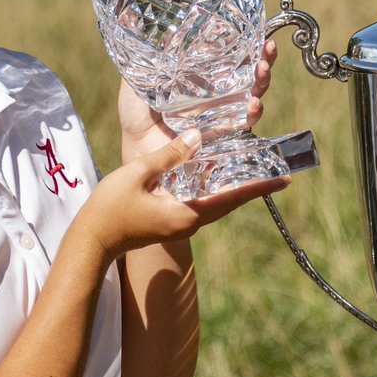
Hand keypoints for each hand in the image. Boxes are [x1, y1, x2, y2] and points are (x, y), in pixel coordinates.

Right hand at [72, 128, 288, 257]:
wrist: (91, 241)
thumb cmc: (110, 209)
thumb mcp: (139, 173)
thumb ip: (170, 154)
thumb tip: (199, 135)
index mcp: (187, 213)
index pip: (232, 197)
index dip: (259, 186)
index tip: (285, 180)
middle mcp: (190, 222)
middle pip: (229, 201)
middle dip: (253, 185)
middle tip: (277, 170)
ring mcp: (181, 223)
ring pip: (216, 201)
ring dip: (234, 185)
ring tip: (253, 167)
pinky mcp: (172, 220)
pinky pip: (201, 201)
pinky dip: (214, 187)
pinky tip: (217, 172)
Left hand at [118, 39, 277, 161]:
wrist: (136, 149)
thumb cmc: (136, 117)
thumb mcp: (136, 83)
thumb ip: (141, 62)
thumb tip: (133, 27)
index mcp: (200, 79)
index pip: (229, 58)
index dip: (245, 45)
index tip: (255, 32)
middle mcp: (216, 95)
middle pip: (249, 75)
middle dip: (263, 60)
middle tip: (267, 49)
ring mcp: (222, 114)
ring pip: (254, 95)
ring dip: (262, 82)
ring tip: (262, 69)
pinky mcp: (223, 135)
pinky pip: (244, 124)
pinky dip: (253, 113)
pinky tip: (253, 104)